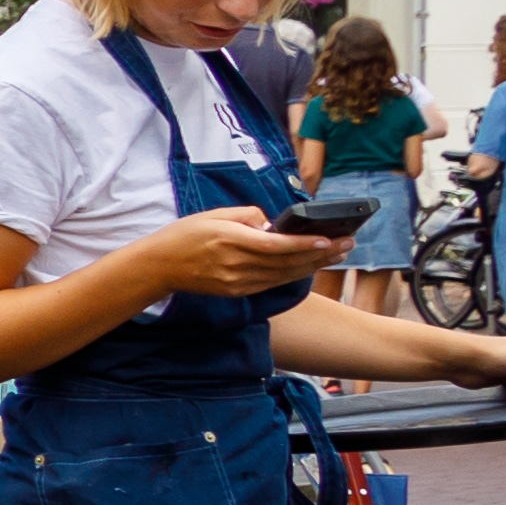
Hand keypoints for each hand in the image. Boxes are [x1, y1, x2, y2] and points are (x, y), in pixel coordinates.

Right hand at [139, 207, 345, 298]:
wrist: (158, 266)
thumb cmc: (184, 234)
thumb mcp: (213, 214)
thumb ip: (247, 216)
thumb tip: (274, 224)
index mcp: (229, 240)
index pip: (275, 245)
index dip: (304, 244)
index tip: (328, 238)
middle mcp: (235, 264)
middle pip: (287, 262)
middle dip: (320, 253)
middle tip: (347, 243)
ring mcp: (237, 281)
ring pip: (284, 275)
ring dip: (314, 265)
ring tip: (337, 254)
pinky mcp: (237, 291)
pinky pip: (272, 283)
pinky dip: (295, 274)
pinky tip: (311, 266)